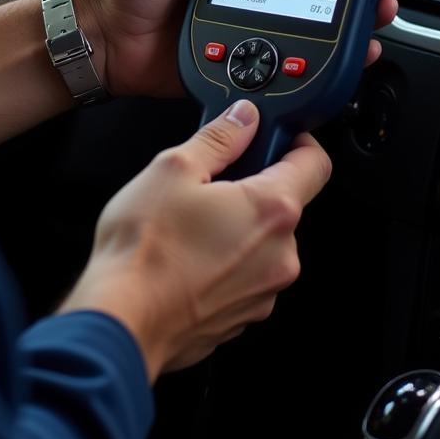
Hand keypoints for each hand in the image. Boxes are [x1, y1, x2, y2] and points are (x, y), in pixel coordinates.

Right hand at [60, 101, 330, 379]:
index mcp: (272, 210)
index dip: (297, 140)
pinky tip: (185, 257)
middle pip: (282, 204)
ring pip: (261, 242)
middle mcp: (281, 254)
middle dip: (250, 188)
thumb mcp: (174, 168)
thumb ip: (218, 137)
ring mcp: (264, 291)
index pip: (315, 163)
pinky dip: (223, 261)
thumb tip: (244, 118)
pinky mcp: (243, 316)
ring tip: (187, 225)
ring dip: (236, 227)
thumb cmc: (146, 248)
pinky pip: (244, 275)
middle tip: (208, 182)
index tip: (275, 135)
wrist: (124, 320)